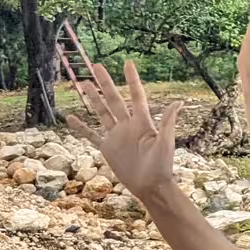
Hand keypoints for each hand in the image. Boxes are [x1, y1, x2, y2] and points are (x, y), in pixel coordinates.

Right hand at [64, 61, 183, 199]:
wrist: (151, 187)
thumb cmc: (162, 166)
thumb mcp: (166, 142)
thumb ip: (168, 122)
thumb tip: (179, 102)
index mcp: (142, 122)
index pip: (136, 96)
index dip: (131, 80)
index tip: (128, 63)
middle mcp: (128, 125)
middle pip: (114, 99)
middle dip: (105, 83)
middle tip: (96, 66)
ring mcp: (116, 136)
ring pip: (101, 112)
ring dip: (93, 98)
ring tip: (83, 83)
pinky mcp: (107, 148)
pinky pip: (91, 135)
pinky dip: (81, 127)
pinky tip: (70, 117)